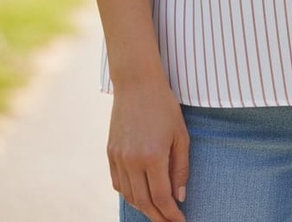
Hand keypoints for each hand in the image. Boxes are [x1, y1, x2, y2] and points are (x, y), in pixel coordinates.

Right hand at [108, 78, 189, 221]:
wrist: (137, 83)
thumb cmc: (164, 106)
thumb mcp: (181, 135)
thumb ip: (181, 168)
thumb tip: (179, 197)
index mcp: (152, 157)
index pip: (161, 198)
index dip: (171, 214)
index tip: (181, 220)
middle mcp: (132, 161)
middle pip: (144, 202)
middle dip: (158, 216)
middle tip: (170, 220)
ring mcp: (118, 157)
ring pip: (129, 195)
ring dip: (143, 207)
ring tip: (157, 210)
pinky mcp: (110, 152)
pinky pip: (118, 183)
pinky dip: (129, 194)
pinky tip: (140, 194)